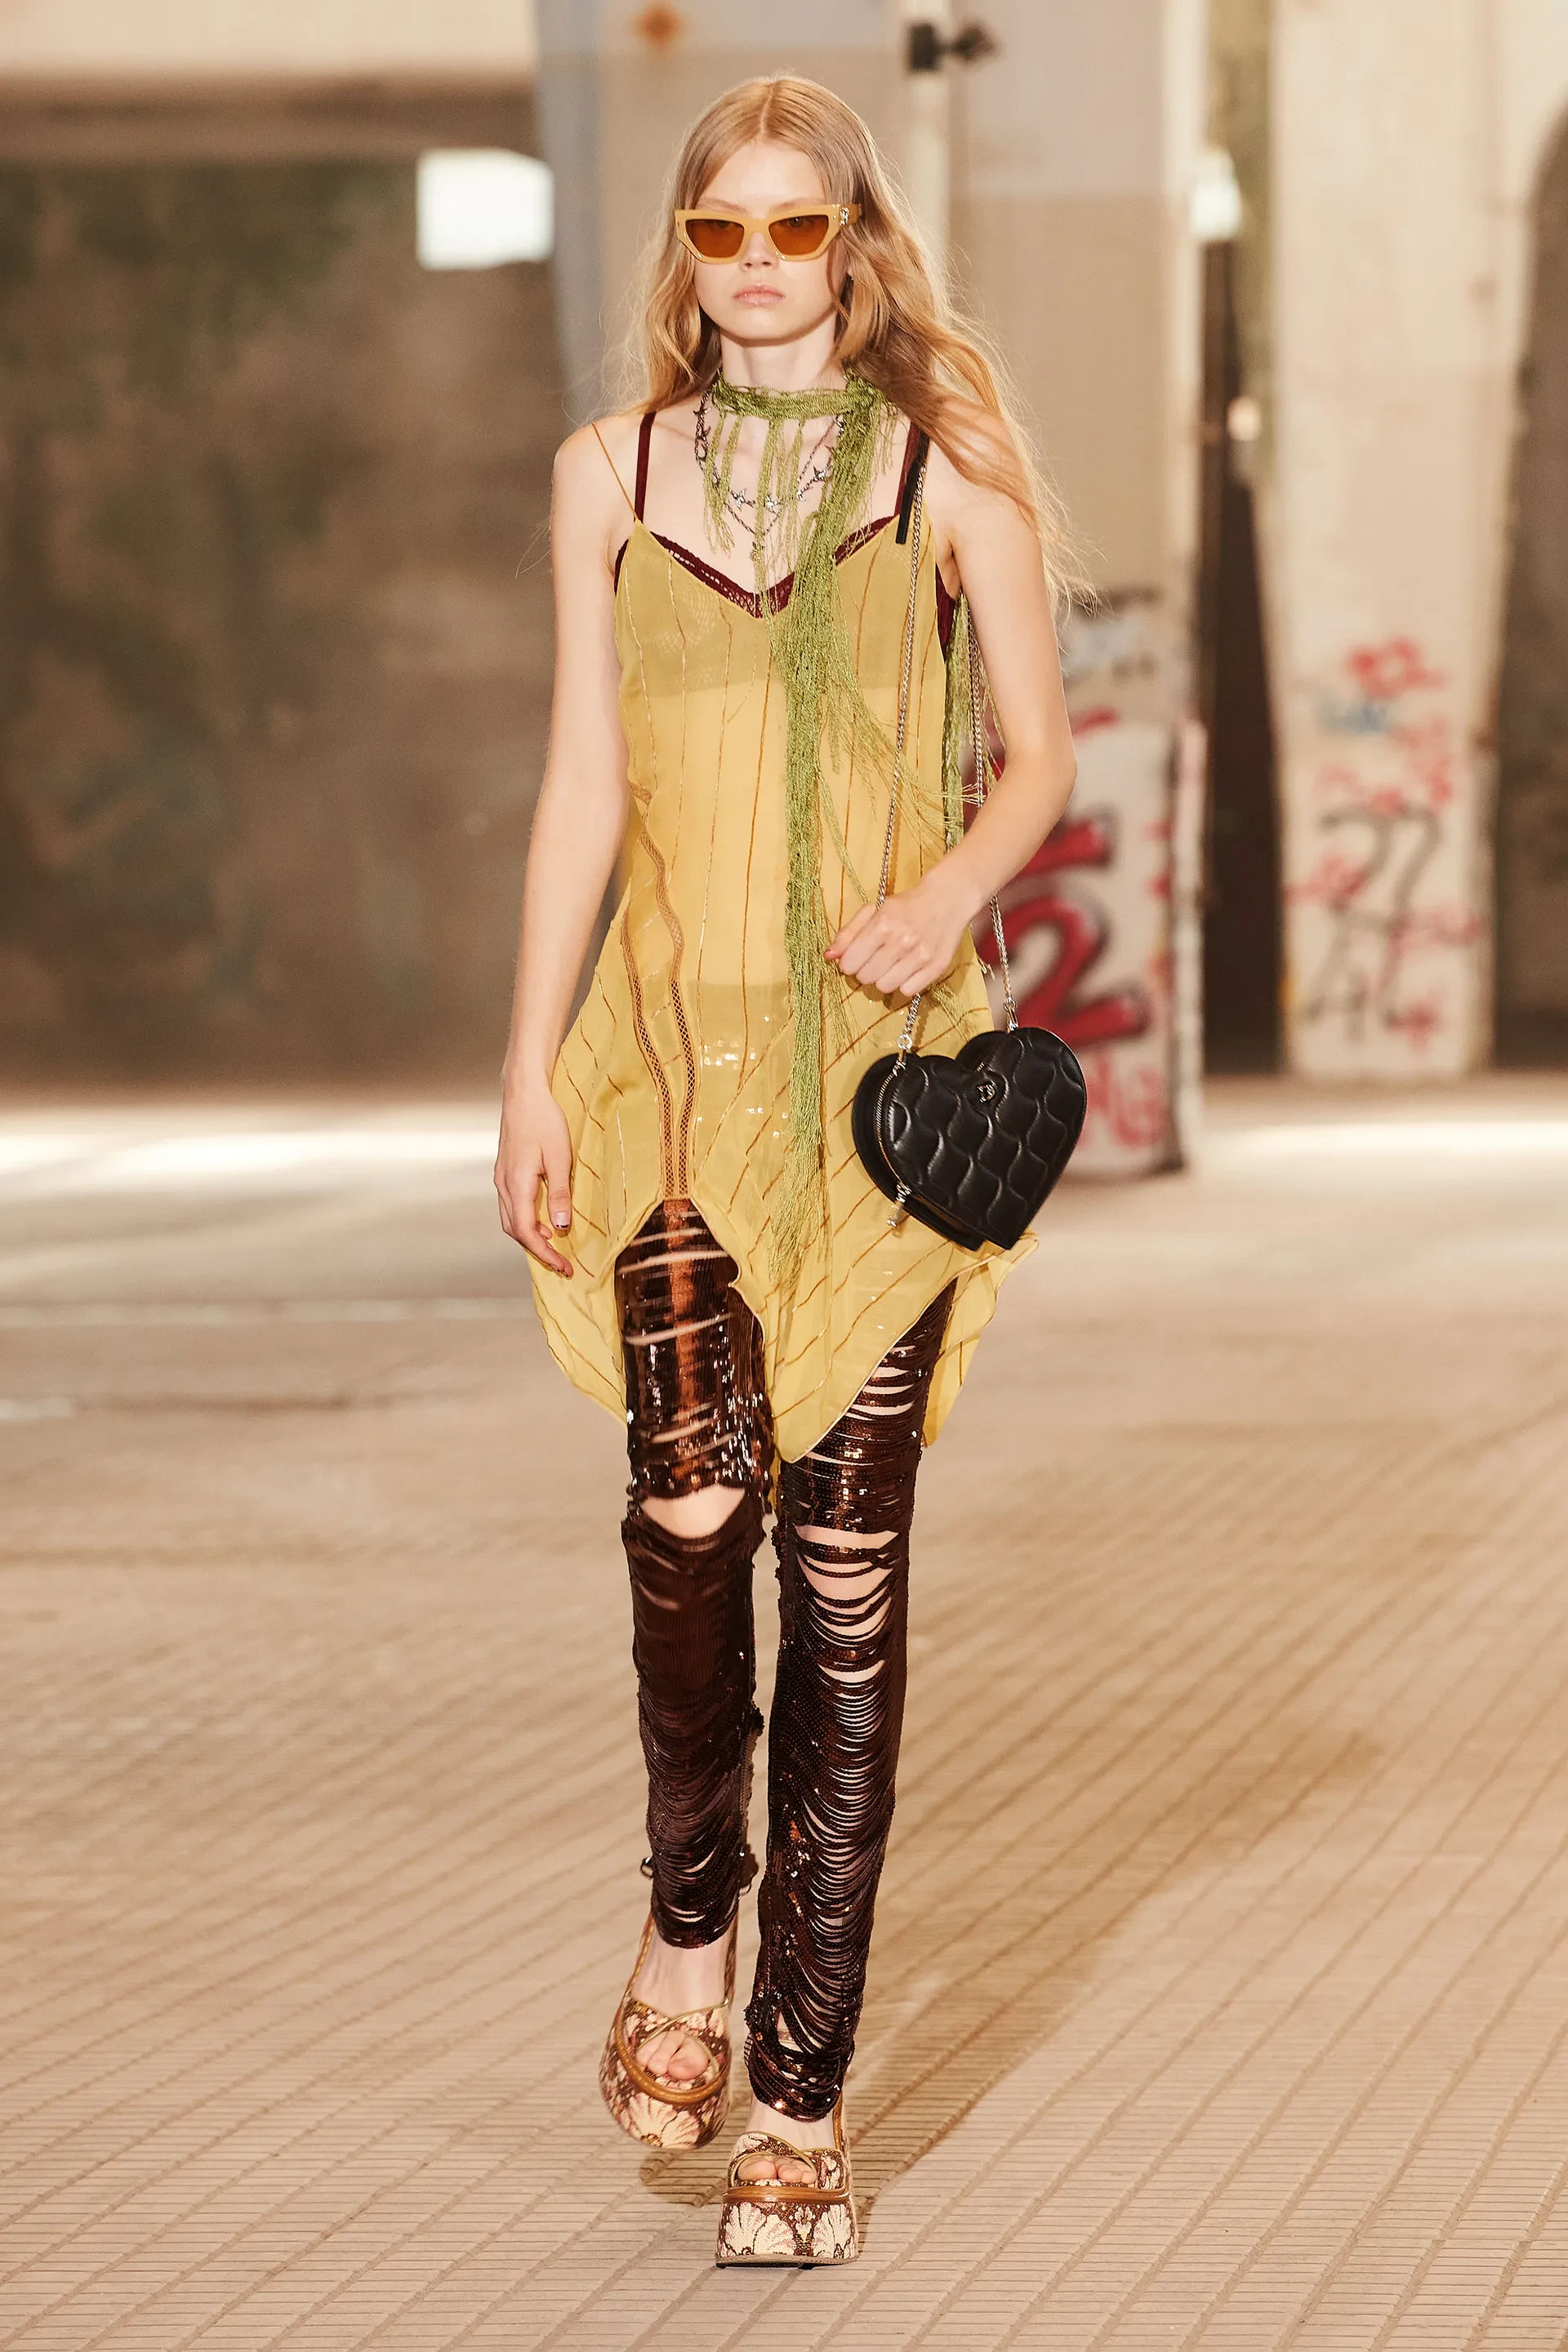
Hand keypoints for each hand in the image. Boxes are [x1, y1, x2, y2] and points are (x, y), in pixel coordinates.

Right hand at [495, 1079, 574, 1275]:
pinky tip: (543, 1219)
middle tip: (561, 1263)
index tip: (564, 1267)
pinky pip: (511, 1206)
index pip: (527, 1233)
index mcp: (516, 1185)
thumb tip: (560, 1228)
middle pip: (515, 1231)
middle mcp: (503, 1185)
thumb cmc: (544, 1120)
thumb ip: (559, 1194)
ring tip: (554, 1246)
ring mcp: (501, 1178)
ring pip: (510, 1220)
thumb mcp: (560, 1158)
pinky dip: (525, 1220)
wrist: (524, 1093)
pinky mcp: (504, 1171)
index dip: (545, 1255)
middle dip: (537, 1251)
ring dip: (530, 1237)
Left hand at [826, 874, 966, 1000]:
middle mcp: (902, 941)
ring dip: (884, 979)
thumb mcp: (874, 911)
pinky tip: (907, 969)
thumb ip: (849, 933)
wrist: (947, 900)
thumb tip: (828, 956)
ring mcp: (921, 955)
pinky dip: (904, 984)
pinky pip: (908, 991)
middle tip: (874, 959)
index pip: (850, 963)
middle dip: (865, 971)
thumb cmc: (906, 906)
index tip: (854, 959)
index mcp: (882, 924)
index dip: (848, 964)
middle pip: (866, 977)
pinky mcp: (936, 967)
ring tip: (891, 964)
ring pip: (885, 987)